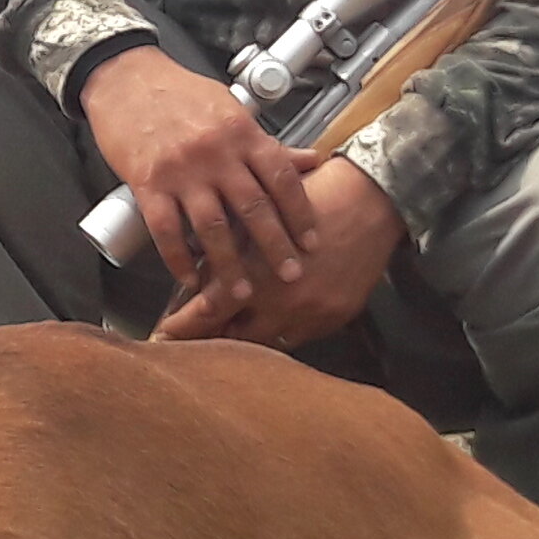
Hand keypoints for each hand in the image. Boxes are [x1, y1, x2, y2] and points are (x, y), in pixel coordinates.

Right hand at [79, 45, 322, 315]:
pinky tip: (189, 276)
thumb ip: (268, 142)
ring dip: (230, 264)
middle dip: (275, 247)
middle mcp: (216, 152)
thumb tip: (311, 160)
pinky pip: (167, 230)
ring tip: (243, 290)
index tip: (311, 241)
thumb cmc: (178, 92)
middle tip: (291, 275)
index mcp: (241, 132)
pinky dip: (178, 258)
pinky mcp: (148, 183)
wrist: (125, 77)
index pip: (281, 178)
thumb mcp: (231, 109)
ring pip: (212, 227)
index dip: (300, 213)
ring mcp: (181, 170)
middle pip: (254, 208)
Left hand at [156, 158, 400, 348]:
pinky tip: (272, 324)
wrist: (374, 199)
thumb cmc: (314, 194)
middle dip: (212, 340)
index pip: (207, 313)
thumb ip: (228, 245)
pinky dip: (282, 332)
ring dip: (247, 338)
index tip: (163, 335)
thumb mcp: (259, 214)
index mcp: (255, 270)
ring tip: (231, 335)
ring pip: (267, 344)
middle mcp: (280, 301)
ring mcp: (310, 314)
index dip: (181, 327)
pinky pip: (300, 338)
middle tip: (193, 342)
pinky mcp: (335, 317)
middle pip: (234, 339)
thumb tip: (199, 270)